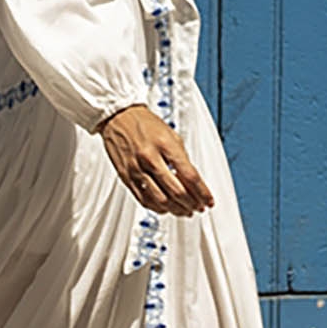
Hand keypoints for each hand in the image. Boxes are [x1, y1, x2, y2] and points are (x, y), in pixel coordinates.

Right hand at [98, 105, 213, 216]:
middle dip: (192, 204)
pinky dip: (158, 208)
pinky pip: (144, 200)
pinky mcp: (126, 177)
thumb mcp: (171, 135)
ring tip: (185, 211)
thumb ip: (181, 159)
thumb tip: (192, 182)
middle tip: (199, 207)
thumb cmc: (145, 124)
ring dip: (177, 210)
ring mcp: (136, 169)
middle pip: (177, 191)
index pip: (189, 176)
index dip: (202, 193)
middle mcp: (150, 158)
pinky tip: (166, 208)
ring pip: (161, 200)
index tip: (208, 200)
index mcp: (165, 145)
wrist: (118, 117)